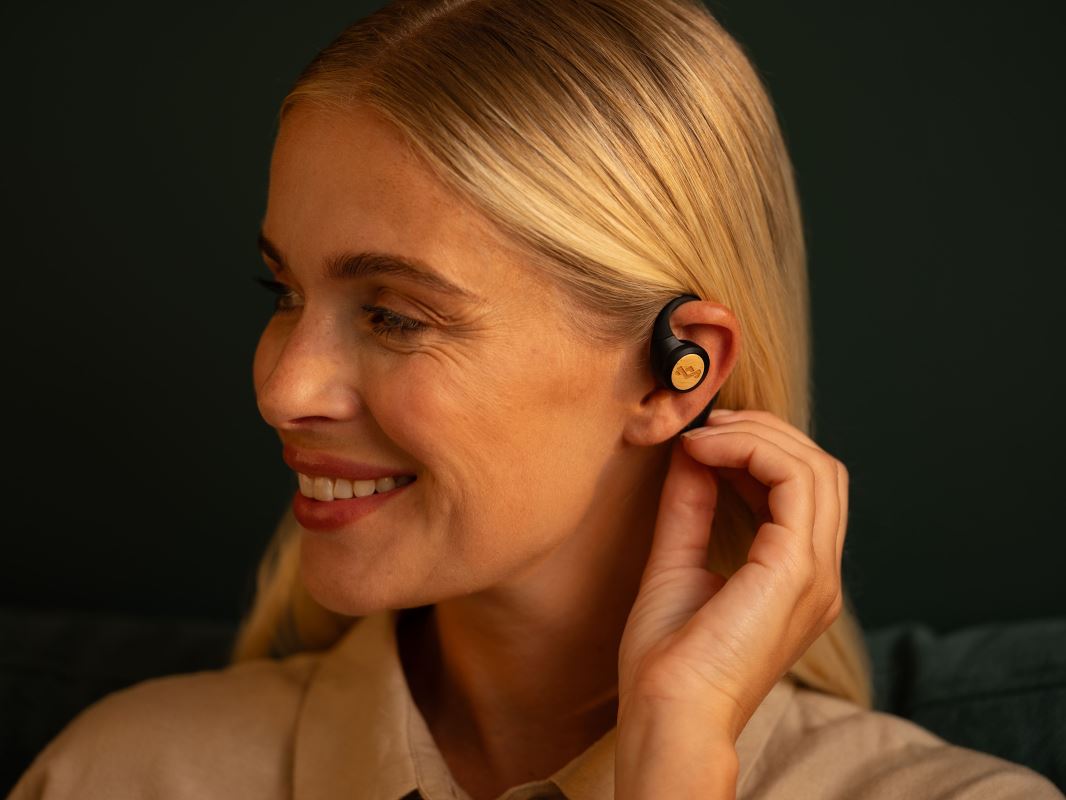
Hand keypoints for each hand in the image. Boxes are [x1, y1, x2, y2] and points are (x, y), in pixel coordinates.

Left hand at [617, 408, 848, 741]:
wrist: (667, 714)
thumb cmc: (668, 660)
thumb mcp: (676, 560)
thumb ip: (690, 506)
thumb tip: (692, 453)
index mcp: (797, 578)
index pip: (804, 490)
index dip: (759, 449)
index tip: (704, 438)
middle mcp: (818, 574)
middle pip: (820, 470)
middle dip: (765, 432)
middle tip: (709, 424)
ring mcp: (815, 572)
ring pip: (815, 467)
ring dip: (758, 435)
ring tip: (705, 434)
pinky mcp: (796, 569)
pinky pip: (794, 480)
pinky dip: (750, 450)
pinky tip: (705, 451)